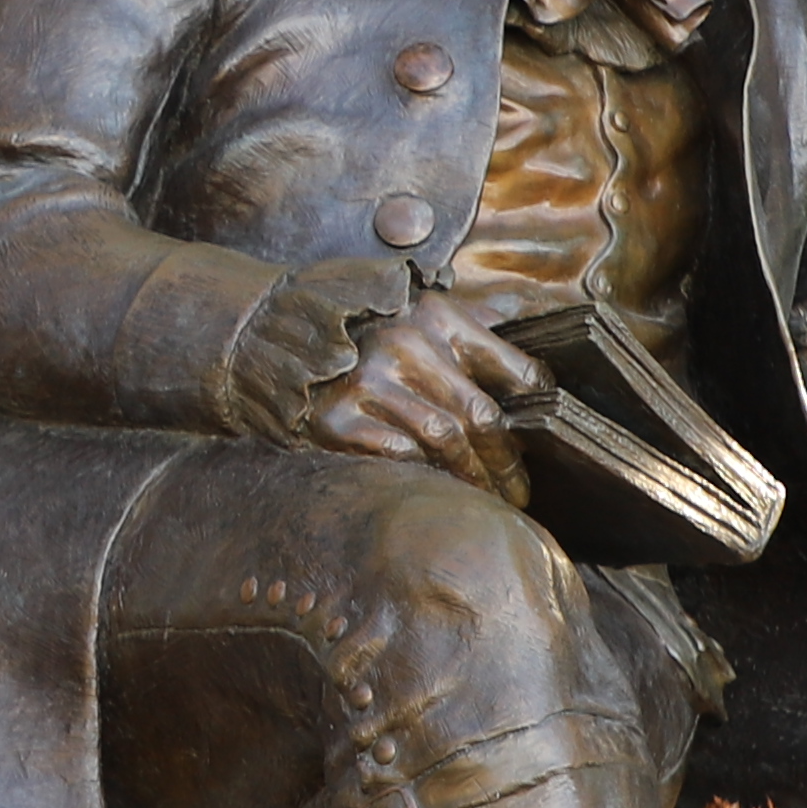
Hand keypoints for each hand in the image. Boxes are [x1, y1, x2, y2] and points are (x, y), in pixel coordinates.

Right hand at [311, 290, 543, 496]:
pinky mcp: (337, 417)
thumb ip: (467, 330)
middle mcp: (406, 344)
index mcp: (437, 315)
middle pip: (482, 417)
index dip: (536, 410)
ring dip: (474, 478)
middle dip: (507, 462)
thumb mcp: (414, 310)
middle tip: (518, 489)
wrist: (265, 331)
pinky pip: (398, 456)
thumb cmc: (355, 326)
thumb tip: (526, 345)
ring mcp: (369, 382)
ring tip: (486, 497)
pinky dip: (423, 474)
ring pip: (446, 443)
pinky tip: (435, 487)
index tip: (541, 435)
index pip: (513, 369)